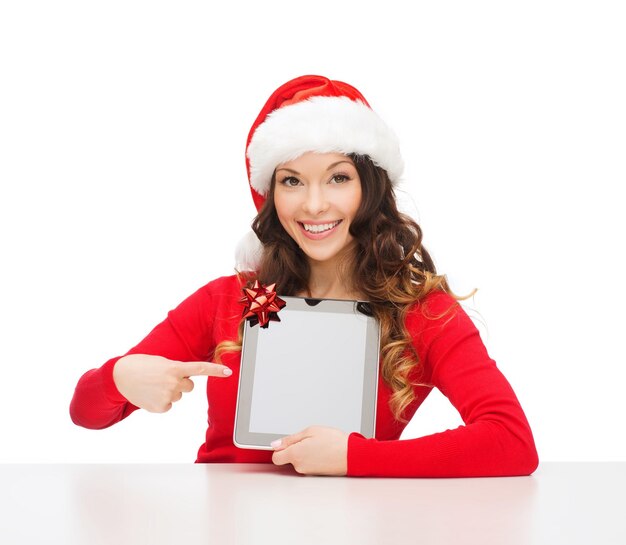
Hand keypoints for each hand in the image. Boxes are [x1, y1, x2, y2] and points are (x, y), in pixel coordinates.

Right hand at [113, 354, 231, 412]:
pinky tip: (151, 394)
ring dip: (169, 391)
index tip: (228, 372)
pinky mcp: (161, 407)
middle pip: (190, 386)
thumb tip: (186, 381)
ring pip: (178, 396)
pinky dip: (162, 401)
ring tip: (154, 385)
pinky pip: (169, 405)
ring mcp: (167, 396)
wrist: (121, 376)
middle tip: (164, 378)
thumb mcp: (162, 362)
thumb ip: (177, 369)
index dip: (216, 370)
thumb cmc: (142, 365)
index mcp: (174, 367)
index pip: (200, 369)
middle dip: (181, 383)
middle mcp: (173, 382)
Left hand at [271, 426, 348, 475]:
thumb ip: (290, 439)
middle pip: (288, 459)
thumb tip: (276, 444)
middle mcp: (299, 466)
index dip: (279, 449)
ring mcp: (307, 472)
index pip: (276, 457)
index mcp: (295, 454)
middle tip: (308, 440)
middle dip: (294, 449)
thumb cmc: (335, 442)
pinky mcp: (315, 475)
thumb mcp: (310, 431)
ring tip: (318, 446)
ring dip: (304, 453)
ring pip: (298, 462)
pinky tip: (322, 452)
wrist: (352, 455)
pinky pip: (308, 465)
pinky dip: (312, 459)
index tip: (286, 443)